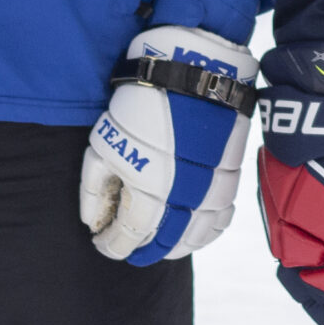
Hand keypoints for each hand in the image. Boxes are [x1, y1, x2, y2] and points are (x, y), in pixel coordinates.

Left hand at [80, 25, 257, 264]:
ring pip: (195, 238)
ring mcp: (212, 190)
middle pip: (163, 245)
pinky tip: (193, 229)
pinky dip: (207, 232)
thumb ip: (95, 190)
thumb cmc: (141, 106)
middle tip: (129, 249)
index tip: (101, 243)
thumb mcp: (104, 144)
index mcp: (147, 194)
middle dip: (143, 251)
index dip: (111, 246)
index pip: (127, 239)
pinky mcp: (231, 177)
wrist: (194, 72)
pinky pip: (222, 219)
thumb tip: (93, 222)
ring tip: (159, 243)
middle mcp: (183, 200)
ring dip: (175, 246)